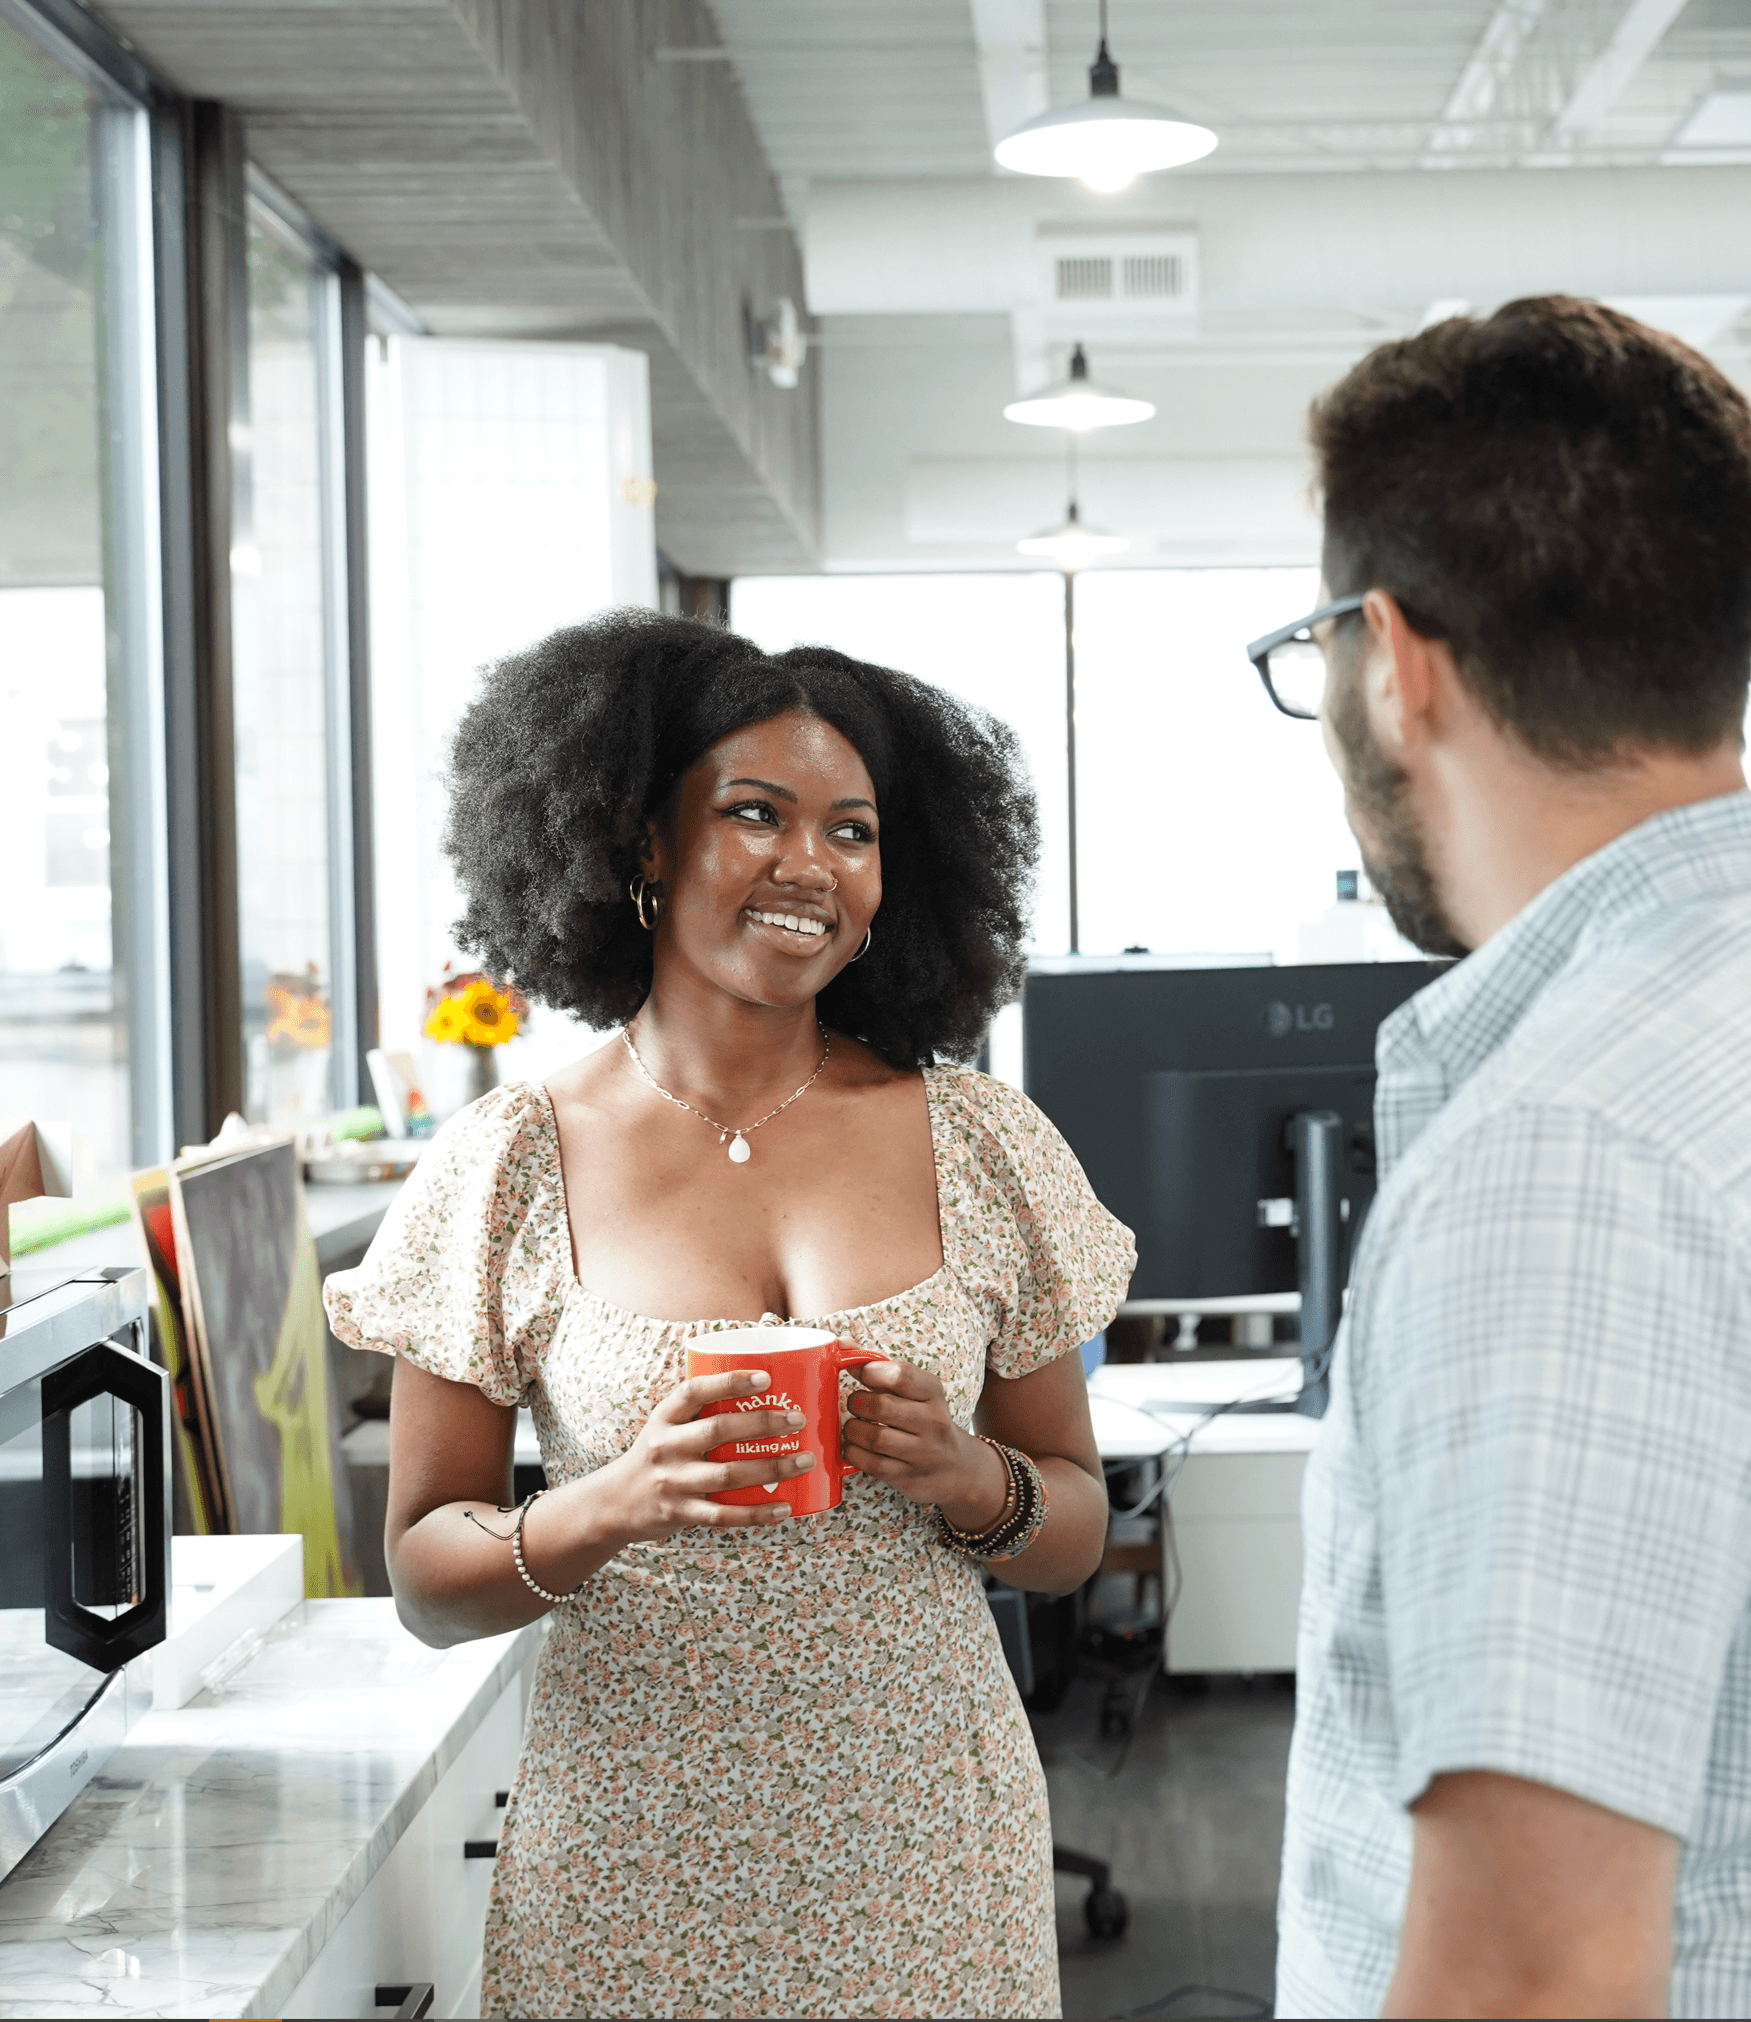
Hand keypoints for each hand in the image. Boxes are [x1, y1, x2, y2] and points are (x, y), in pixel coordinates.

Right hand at [590, 1369, 817, 1541]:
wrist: (615, 1503)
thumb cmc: (657, 1455)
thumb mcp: (666, 1426)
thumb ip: (700, 1411)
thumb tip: (764, 1387)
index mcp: (664, 1418)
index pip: (694, 1391)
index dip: (730, 1382)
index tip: (765, 1377)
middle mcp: (666, 1447)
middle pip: (718, 1430)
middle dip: (763, 1423)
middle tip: (798, 1419)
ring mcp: (673, 1482)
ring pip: (728, 1474)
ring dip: (772, 1467)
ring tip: (805, 1460)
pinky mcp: (681, 1512)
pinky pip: (724, 1514)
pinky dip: (757, 1513)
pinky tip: (785, 1507)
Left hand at [843, 1358, 1009, 1530]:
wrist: (957, 1467)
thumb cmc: (924, 1419)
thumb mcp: (914, 1391)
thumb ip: (879, 1367)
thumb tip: (842, 1343)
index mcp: (934, 1392)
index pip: (900, 1375)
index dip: (870, 1371)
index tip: (861, 1375)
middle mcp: (934, 1422)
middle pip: (882, 1407)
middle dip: (856, 1403)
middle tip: (854, 1404)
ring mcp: (924, 1453)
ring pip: (875, 1438)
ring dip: (852, 1430)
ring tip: (852, 1426)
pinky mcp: (910, 1477)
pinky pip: (872, 1464)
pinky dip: (853, 1453)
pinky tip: (853, 1446)